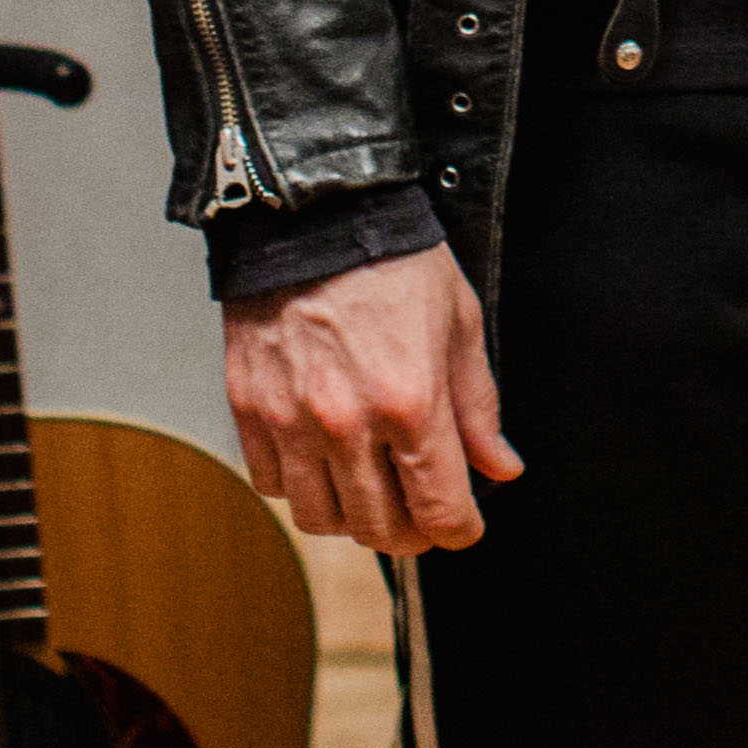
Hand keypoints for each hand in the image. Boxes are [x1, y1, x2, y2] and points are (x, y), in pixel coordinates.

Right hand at [223, 244, 518, 550]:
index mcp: (411, 402)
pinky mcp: (248, 408)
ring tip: (369, 489)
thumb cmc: (393, 260)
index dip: (459, 531)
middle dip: (410, 532)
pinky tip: (321, 460)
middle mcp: (347, 423)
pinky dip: (298, 486)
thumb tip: (499, 467)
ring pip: (320, 519)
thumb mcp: (460, 323)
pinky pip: (271, 483)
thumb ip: (478, 407)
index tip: (463, 526)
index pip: (440, 511)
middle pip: (380, 529)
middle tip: (420, 512)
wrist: (313, 214)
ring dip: (351, 518)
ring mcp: (291, 420)